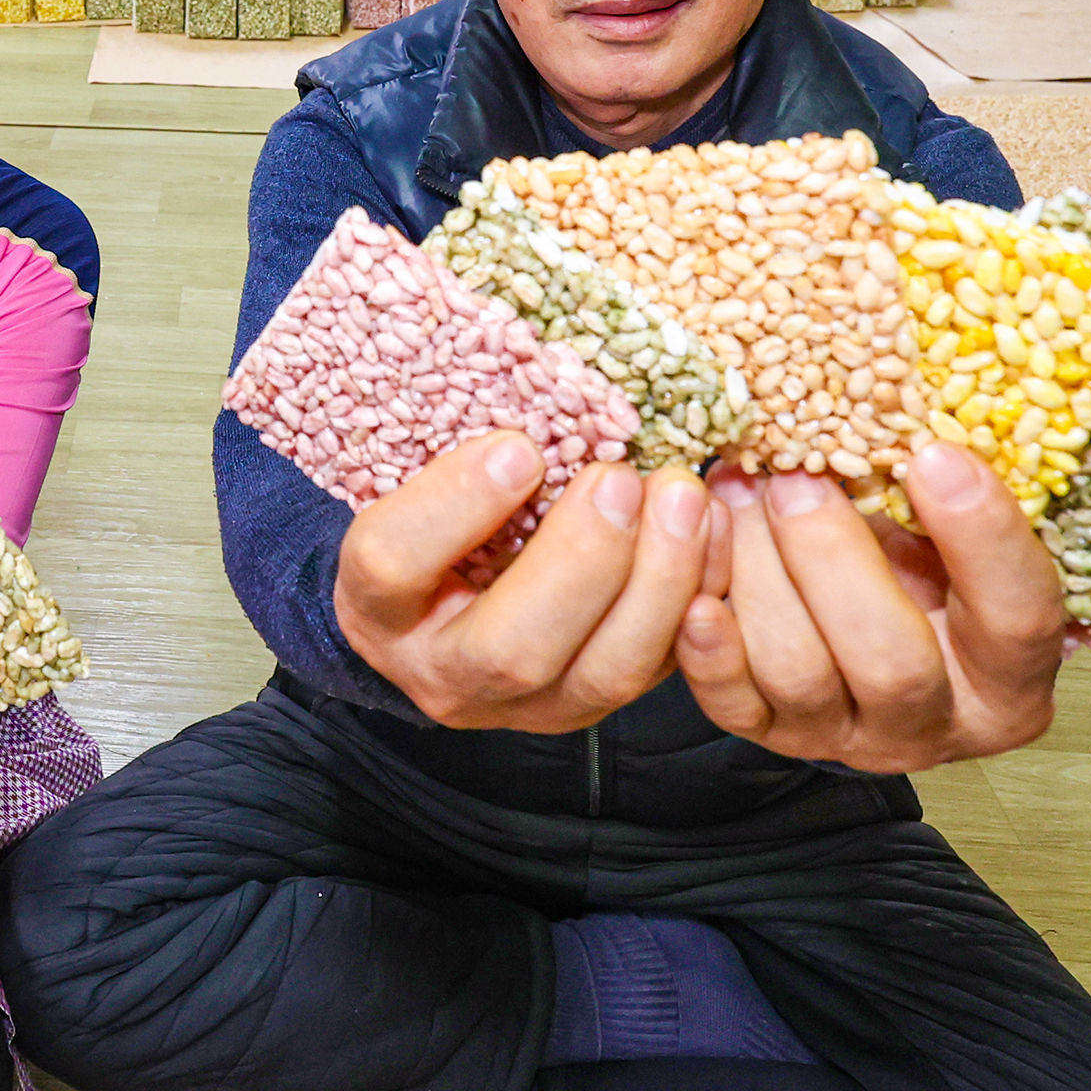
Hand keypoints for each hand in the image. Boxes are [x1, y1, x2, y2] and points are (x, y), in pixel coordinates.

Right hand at [333, 430, 714, 732]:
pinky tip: (713, 526)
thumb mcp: (416, 487)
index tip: (517, 446)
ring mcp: (529, 707)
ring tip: (683, 497)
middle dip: (581, 561)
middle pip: (510, 650)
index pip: (392, 568)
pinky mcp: (600, 704)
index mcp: (378, 609)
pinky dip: (701, 592)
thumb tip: (543, 384)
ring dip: (659, 580)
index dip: (454, 507)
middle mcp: (447, 675)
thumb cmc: (434, 531)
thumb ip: (460, 455)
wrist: (450, 613)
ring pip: (606, 673)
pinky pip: (665, 666)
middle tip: (620, 479)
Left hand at [672, 442, 1065, 772]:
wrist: (860, 624)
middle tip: (794, 478)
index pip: (1018, 616)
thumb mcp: (952, 533)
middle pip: (892, 663)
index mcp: (1010, 676)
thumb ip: (939, 497)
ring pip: (798, 675)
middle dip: (833, 560)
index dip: (981, 537)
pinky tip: (695, 590)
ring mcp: (846, 737)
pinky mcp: (770, 733)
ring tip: (734, 495)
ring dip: (757, 577)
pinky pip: (732, 704)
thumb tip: (895, 418)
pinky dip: (708, 648)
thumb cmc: (921, 563)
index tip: (934, 454)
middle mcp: (935, 723)